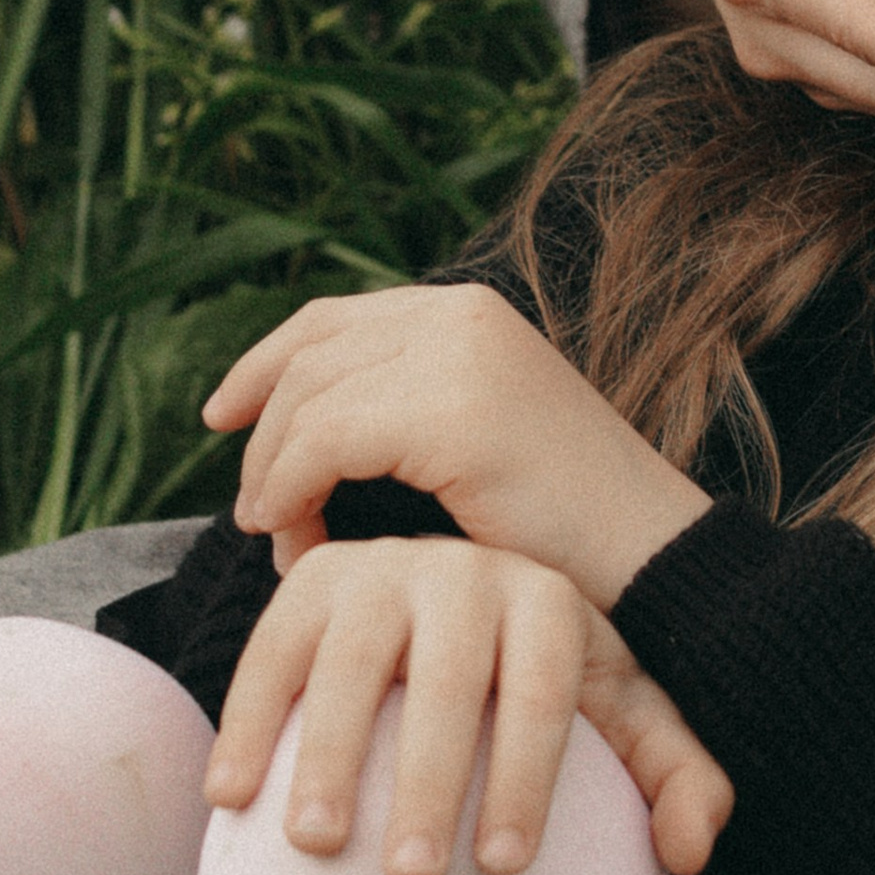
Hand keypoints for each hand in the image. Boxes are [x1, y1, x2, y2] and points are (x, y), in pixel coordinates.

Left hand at [204, 282, 707, 609]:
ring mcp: (458, 355)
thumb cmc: (566, 530)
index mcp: (469, 312)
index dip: (263, 364)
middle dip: (261, 437)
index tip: (221, 419)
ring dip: (273, 478)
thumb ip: (410, 412)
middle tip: (257, 517)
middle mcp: (459, 315)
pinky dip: (291, 495)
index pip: (331, 318)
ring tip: (286, 545)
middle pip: (306, 357)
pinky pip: (323, 443)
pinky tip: (298, 542)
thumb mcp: (479, 445)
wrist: (653, 562)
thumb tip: (309, 426)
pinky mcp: (451, 411)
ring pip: (306, 401)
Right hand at [206, 536, 728, 874]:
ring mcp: (379, 569)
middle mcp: (462, 570)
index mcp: (545, 600)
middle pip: (443, 680)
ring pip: (349, 663)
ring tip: (317, 845)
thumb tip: (691, 853)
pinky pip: (271, 653)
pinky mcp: (311, 584)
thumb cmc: (543, 685)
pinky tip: (231, 799)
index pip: (539, 691)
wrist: (461, 612)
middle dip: (427, 780)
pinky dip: (245, 723)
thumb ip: (676, 778)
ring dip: (326, 755)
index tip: (500, 868)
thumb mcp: (623, 715)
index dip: (523, 780)